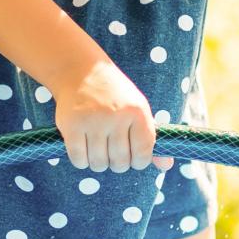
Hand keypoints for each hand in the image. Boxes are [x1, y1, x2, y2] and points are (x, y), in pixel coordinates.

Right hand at [52, 59, 173, 172]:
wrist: (82, 72)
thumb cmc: (116, 98)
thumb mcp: (139, 112)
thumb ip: (151, 140)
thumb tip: (167, 166)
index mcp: (137, 112)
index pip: (143, 154)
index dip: (139, 161)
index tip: (133, 156)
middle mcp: (116, 116)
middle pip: (120, 163)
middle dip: (118, 164)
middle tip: (113, 152)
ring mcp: (93, 121)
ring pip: (99, 163)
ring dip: (99, 163)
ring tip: (99, 150)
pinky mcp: (71, 125)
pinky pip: (79, 160)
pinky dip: (82, 161)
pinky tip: (85, 149)